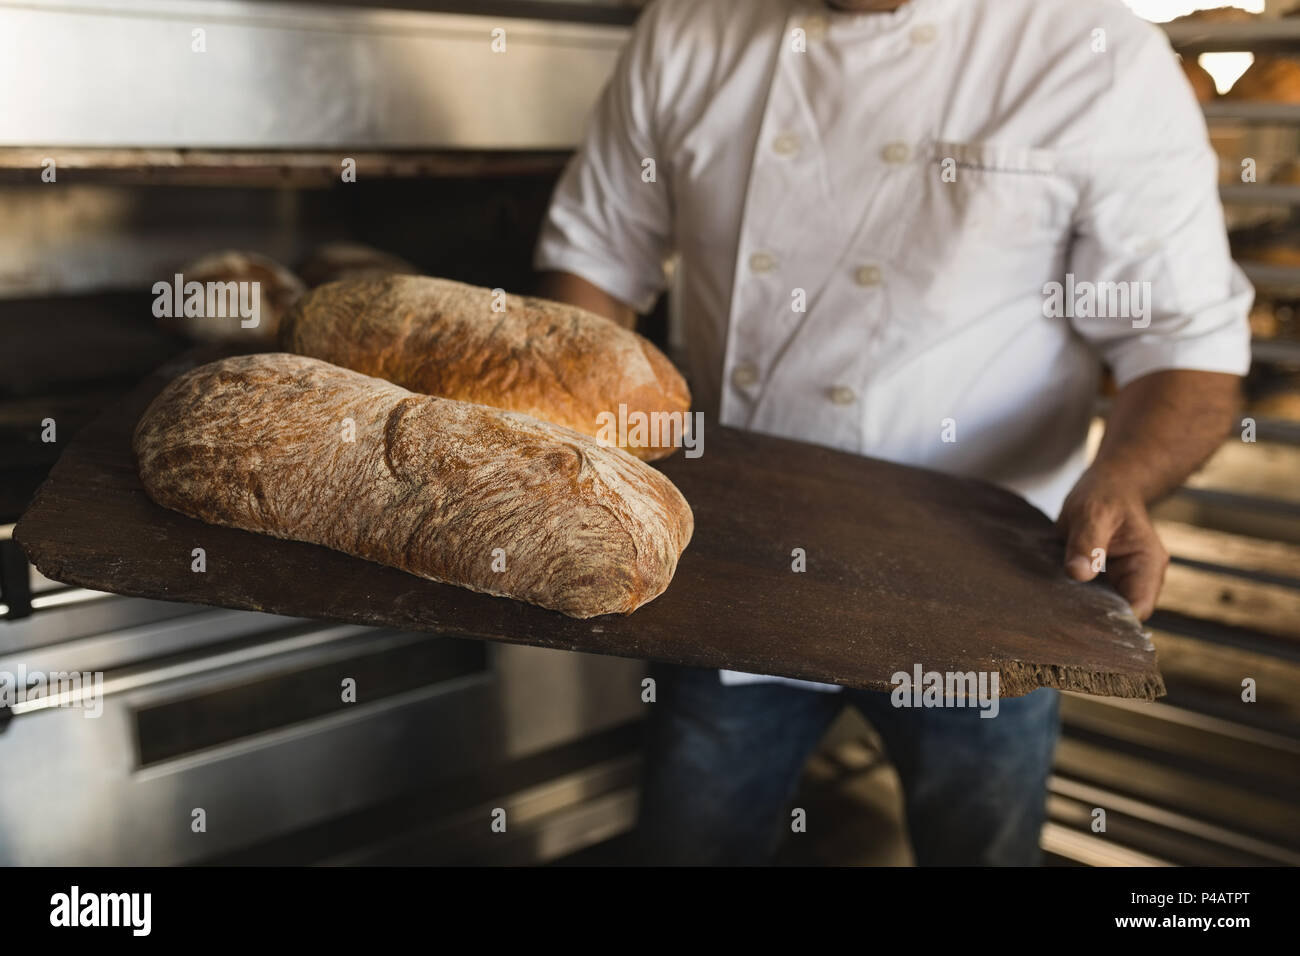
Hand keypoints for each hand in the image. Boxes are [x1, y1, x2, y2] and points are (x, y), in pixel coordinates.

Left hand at [1057, 472, 1168, 619]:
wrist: (1108, 487)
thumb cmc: (1105, 496)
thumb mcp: (1093, 514)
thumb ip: (1086, 543)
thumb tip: (1078, 574)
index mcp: (1147, 564)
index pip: (1137, 608)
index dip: (1113, 621)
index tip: (1081, 622)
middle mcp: (1139, 578)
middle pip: (1121, 615)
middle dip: (1094, 621)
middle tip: (1059, 622)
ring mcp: (1121, 581)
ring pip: (1105, 610)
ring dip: (1082, 612)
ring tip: (1053, 613)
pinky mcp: (1103, 580)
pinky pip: (1091, 598)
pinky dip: (1075, 601)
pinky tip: (1053, 602)